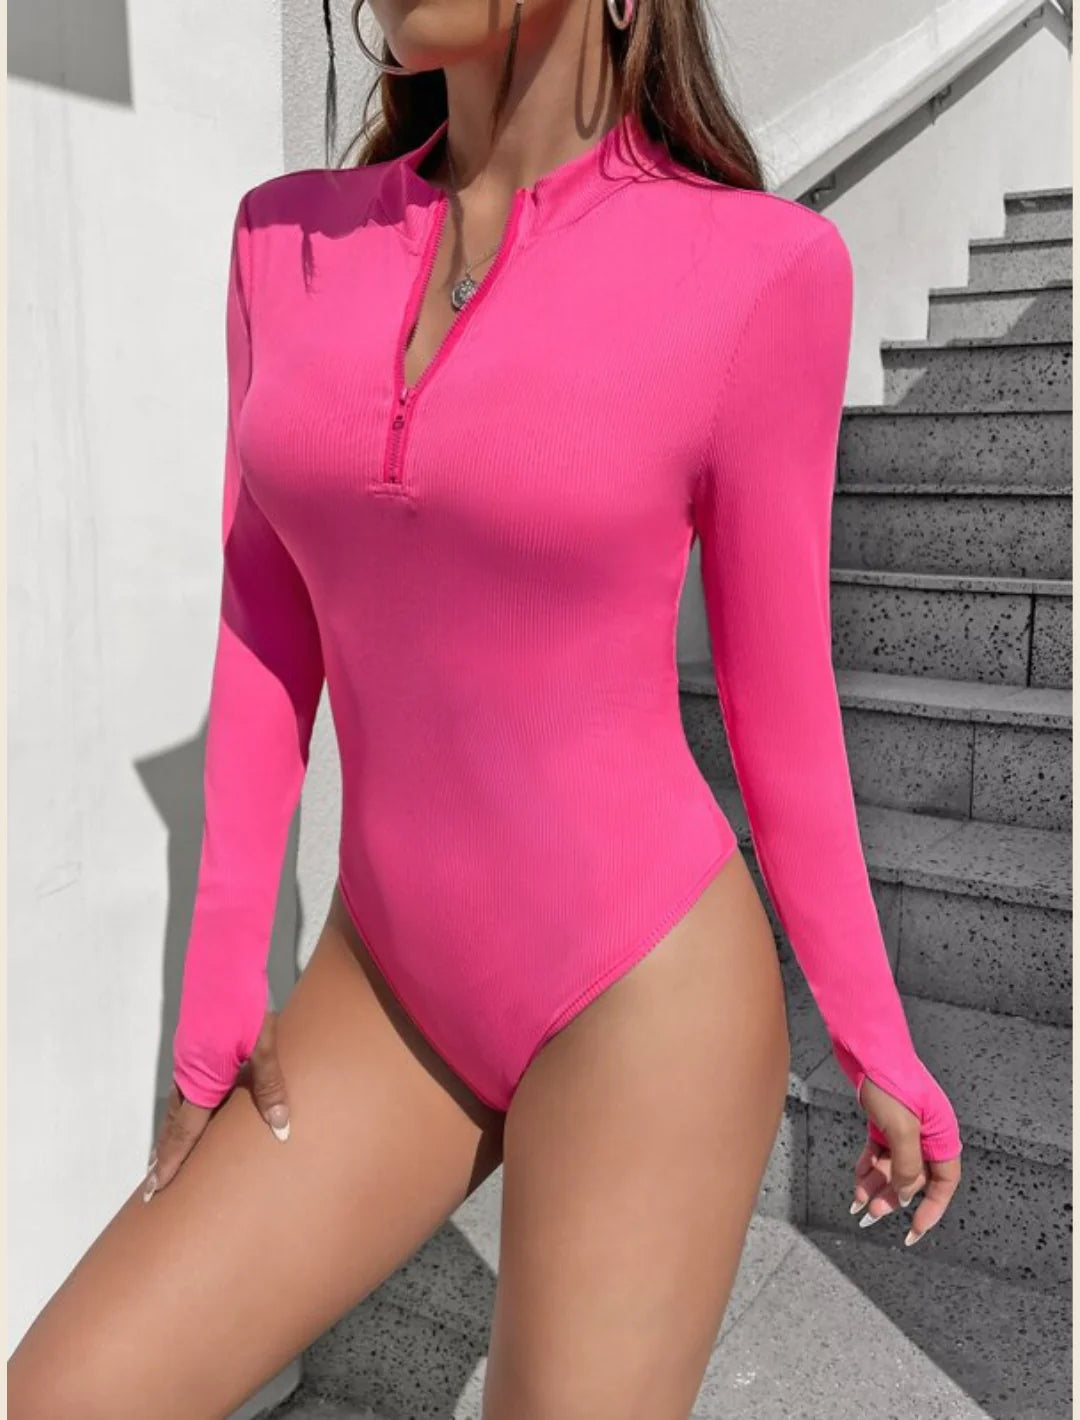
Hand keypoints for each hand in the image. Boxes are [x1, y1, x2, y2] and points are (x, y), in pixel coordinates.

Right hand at [142, 1010, 290, 1201]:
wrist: (225, 964)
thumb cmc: (245, 1003)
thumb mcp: (264, 1046)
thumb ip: (270, 1088)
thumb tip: (281, 1129)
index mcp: (201, 1079)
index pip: (184, 1132)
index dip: (171, 1162)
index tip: (156, 1190)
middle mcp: (188, 1072)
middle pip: (173, 1123)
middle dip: (165, 1155)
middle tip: (153, 1186)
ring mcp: (189, 1058)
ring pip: (177, 1105)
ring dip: (172, 1132)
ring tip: (166, 1157)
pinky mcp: (196, 1046)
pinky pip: (186, 1088)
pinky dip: (183, 1109)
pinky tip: (193, 1111)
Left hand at [849, 1075, 961, 1245]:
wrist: (867, 1047)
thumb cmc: (891, 1081)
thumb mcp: (901, 1128)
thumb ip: (907, 1166)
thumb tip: (906, 1195)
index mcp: (942, 1134)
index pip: (944, 1182)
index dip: (932, 1208)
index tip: (915, 1230)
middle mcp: (927, 1133)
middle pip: (914, 1177)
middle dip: (893, 1198)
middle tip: (872, 1215)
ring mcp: (905, 1127)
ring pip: (893, 1167)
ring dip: (877, 1186)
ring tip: (858, 1202)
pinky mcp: (884, 1121)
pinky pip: (879, 1153)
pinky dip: (868, 1167)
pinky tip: (856, 1182)